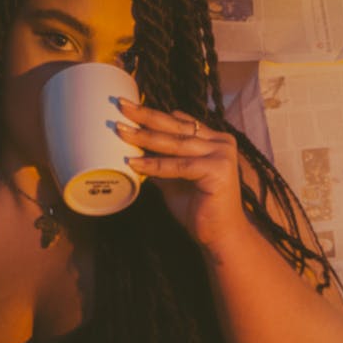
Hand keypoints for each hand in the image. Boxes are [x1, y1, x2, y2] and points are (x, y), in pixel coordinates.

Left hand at [116, 99, 248, 253]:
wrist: (219, 235)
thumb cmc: (198, 208)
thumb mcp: (173, 179)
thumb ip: (162, 162)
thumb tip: (135, 150)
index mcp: (213, 139)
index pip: (178, 122)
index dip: (153, 114)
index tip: (128, 106)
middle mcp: (220, 142)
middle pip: (176, 127)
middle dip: (146, 116)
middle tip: (122, 106)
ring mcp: (222, 154)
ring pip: (175, 143)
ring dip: (145, 137)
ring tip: (121, 131)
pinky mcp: (218, 169)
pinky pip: (179, 165)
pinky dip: (155, 165)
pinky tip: (134, 162)